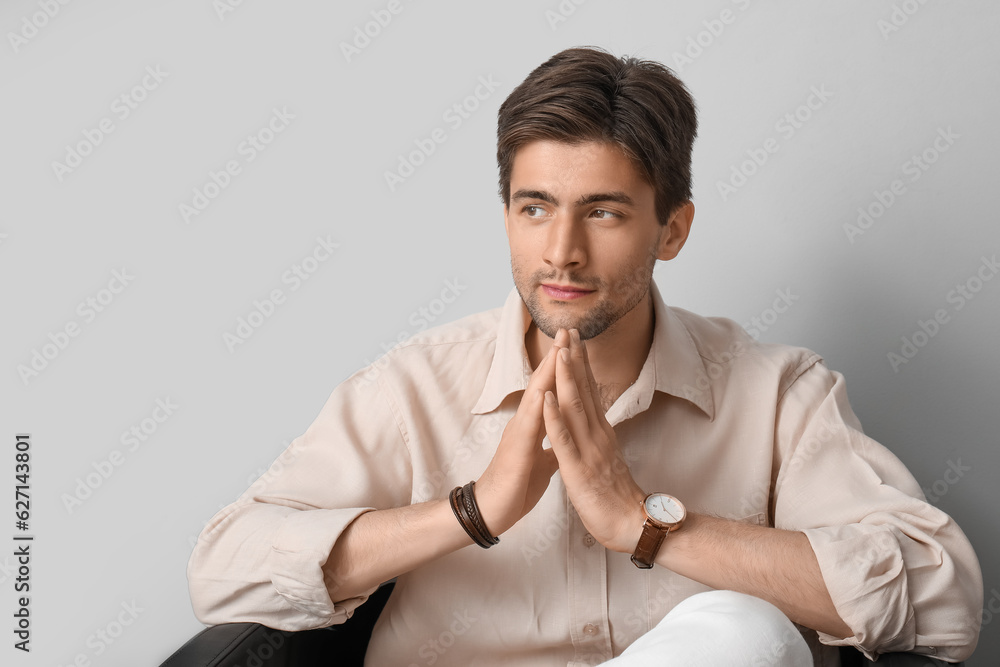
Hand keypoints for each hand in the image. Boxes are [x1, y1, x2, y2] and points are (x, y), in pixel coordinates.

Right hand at [474, 330, 565, 536]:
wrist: (493, 509)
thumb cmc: (516, 484)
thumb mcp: (542, 460)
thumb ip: (551, 444)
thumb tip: (564, 436)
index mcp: (535, 425)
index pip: (552, 390)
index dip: (564, 368)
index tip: (576, 344)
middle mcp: (526, 422)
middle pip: (543, 383)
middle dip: (556, 357)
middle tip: (567, 329)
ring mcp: (520, 433)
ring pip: (536, 396)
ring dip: (547, 371)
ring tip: (559, 348)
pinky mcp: (517, 449)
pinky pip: (529, 425)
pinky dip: (538, 407)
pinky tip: (544, 391)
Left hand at [542, 328, 645, 552]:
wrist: (630, 525)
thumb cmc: (614, 495)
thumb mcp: (605, 458)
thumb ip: (598, 437)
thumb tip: (595, 419)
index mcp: (600, 432)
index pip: (590, 391)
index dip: (581, 364)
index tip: (574, 339)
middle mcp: (597, 434)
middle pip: (584, 390)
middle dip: (574, 359)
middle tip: (568, 330)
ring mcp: (589, 449)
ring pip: (575, 407)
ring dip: (564, 378)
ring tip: (558, 352)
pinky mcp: (578, 468)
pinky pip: (563, 439)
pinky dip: (554, 417)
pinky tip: (546, 398)